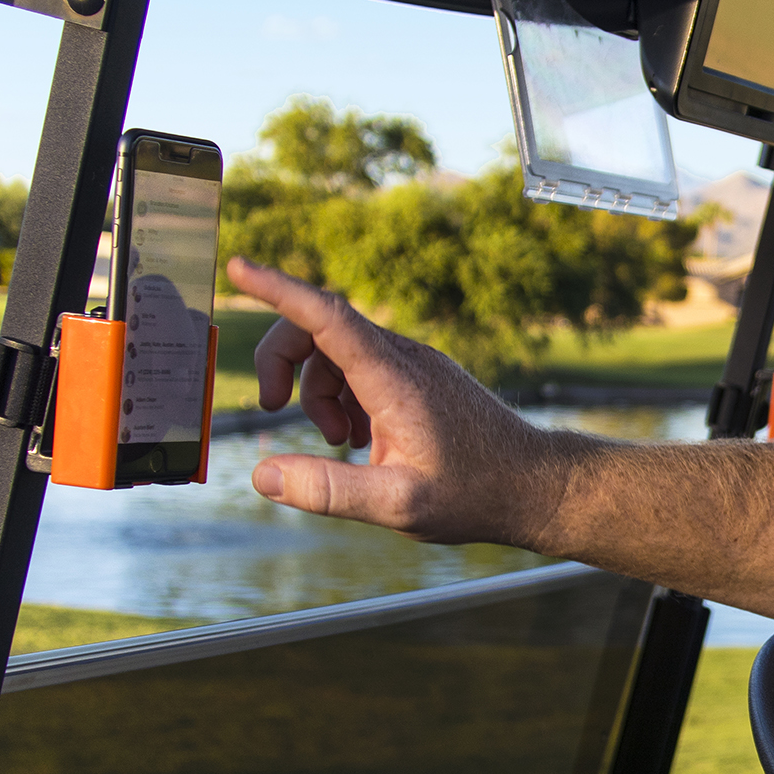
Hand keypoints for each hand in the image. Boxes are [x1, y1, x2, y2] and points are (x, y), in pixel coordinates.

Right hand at [228, 257, 564, 546]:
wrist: (535, 486)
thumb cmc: (476, 495)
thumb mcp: (398, 505)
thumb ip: (329, 491)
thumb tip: (264, 477)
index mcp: (395, 379)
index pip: (327, 316)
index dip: (277, 290)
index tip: (239, 268)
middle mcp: (404, 359)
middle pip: (320, 330)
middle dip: (283, 363)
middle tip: (269, 410)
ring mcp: (415, 365)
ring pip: (338, 354)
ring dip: (317, 394)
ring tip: (339, 446)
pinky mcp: (421, 379)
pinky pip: (363, 370)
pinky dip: (345, 399)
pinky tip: (362, 443)